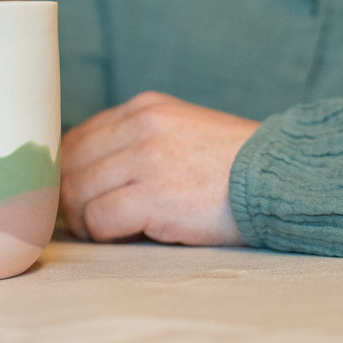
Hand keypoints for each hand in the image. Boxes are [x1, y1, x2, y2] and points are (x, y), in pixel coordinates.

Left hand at [59, 91, 259, 246]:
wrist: (277, 177)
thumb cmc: (225, 162)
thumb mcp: (177, 127)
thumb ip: (133, 137)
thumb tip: (84, 168)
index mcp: (142, 108)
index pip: (78, 134)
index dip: (66, 167)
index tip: (71, 188)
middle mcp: (139, 126)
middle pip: (70, 161)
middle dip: (66, 192)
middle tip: (78, 215)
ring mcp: (145, 159)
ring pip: (76, 190)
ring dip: (80, 215)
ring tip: (97, 227)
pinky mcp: (154, 196)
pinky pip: (99, 218)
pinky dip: (100, 232)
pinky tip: (118, 235)